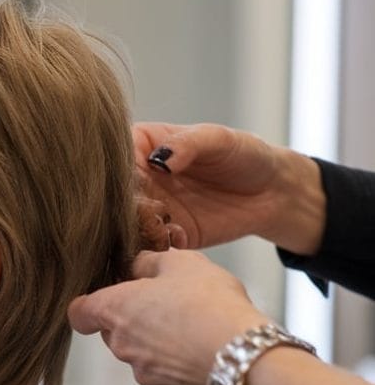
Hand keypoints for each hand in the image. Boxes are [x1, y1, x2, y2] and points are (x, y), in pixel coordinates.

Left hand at [68, 250, 270, 384]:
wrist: (241, 355)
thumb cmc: (208, 302)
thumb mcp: (179, 262)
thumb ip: (148, 262)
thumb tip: (136, 266)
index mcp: (114, 310)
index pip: (79, 313)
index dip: (89, 304)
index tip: (109, 294)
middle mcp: (120, 345)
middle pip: (112, 330)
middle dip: (132, 316)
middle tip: (166, 300)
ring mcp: (142, 370)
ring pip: (138, 351)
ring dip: (155, 338)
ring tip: (191, 322)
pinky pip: (162, 370)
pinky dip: (174, 360)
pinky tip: (201, 346)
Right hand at [133, 123, 324, 253]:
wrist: (271, 192)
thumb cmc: (243, 154)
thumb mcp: (217, 139)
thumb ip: (187, 145)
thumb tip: (160, 160)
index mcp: (140, 146)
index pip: (113, 158)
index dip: (120, 172)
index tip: (139, 181)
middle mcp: (138, 179)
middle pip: (115, 195)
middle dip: (129, 206)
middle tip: (155, 209)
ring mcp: (148, 209)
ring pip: (125, 224)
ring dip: (141, 229)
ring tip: (167, 227)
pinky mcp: (163, 236)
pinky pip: (147, 245)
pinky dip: (158, 245)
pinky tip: (180, 237)